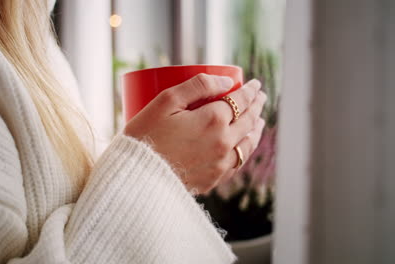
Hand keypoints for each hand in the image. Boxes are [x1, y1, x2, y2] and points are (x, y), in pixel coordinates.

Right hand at [124, 74, 266, 193]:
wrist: (135, 176)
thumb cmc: (145, 135)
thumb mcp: (166, 101)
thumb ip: (198, 86)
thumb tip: (227, 82)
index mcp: (213, 120)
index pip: (240, 101)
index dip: (250, 90)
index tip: (255, 84)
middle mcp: (223, 143)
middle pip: (248, 121)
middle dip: (256, 107)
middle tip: (259, 98)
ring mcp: (220, 164)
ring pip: (248, 145)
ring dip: (256, 130)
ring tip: (258, 122)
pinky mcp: (212, 180)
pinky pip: (236, 164)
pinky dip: (245, 151)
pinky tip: (243, 147)